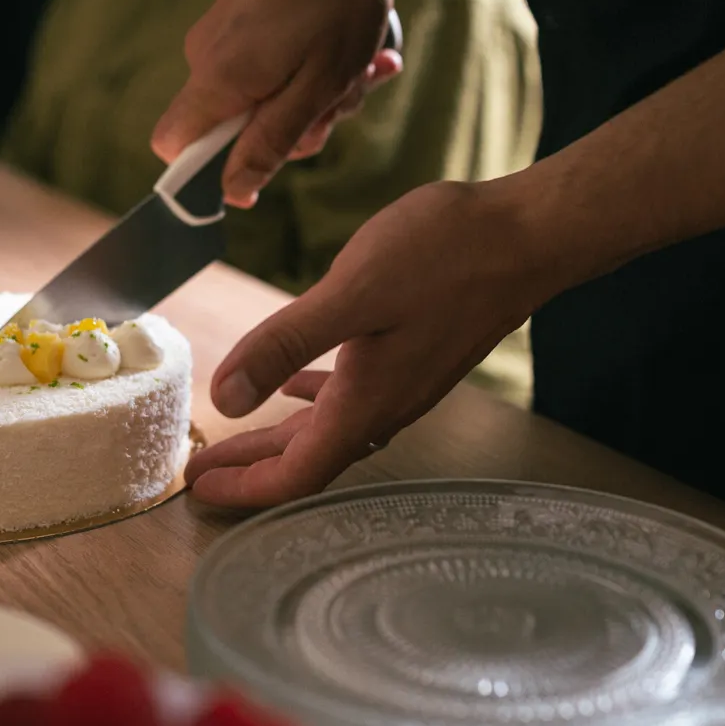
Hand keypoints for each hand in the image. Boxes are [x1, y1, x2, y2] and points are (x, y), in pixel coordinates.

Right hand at [151, 0, 403, 207]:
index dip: (213, 168)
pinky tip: (355, 46)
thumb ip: (270, 143)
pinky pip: (270, 66)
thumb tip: (232, 192)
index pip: (173, 147)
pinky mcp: (242, 17)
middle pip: (233, 128)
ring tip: (363, 63)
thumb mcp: (318, 87)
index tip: (267, 159)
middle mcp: (206, 57)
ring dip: (318, 93)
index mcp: (216, 79)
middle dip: (295, 126)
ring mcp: (223, 34)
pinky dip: (314, 65)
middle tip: (345, 96)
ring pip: (262, 97)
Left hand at [186, 174, 552, 507]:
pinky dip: (314, 398)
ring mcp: (404, 382)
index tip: (197, 488)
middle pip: (307, 456)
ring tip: (236, 433)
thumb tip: (224, 398)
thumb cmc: (447, 257)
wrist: (528, 236)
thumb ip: (284, 344)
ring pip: (327, 426)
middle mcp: (386, 406)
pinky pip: (352, 395)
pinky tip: (300, 381)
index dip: (244, 486)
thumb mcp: (351, 294)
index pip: (296, 473)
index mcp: (365, 403)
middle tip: (202, 473)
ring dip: (278, 435)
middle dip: (252, 468)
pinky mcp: (414, 354)